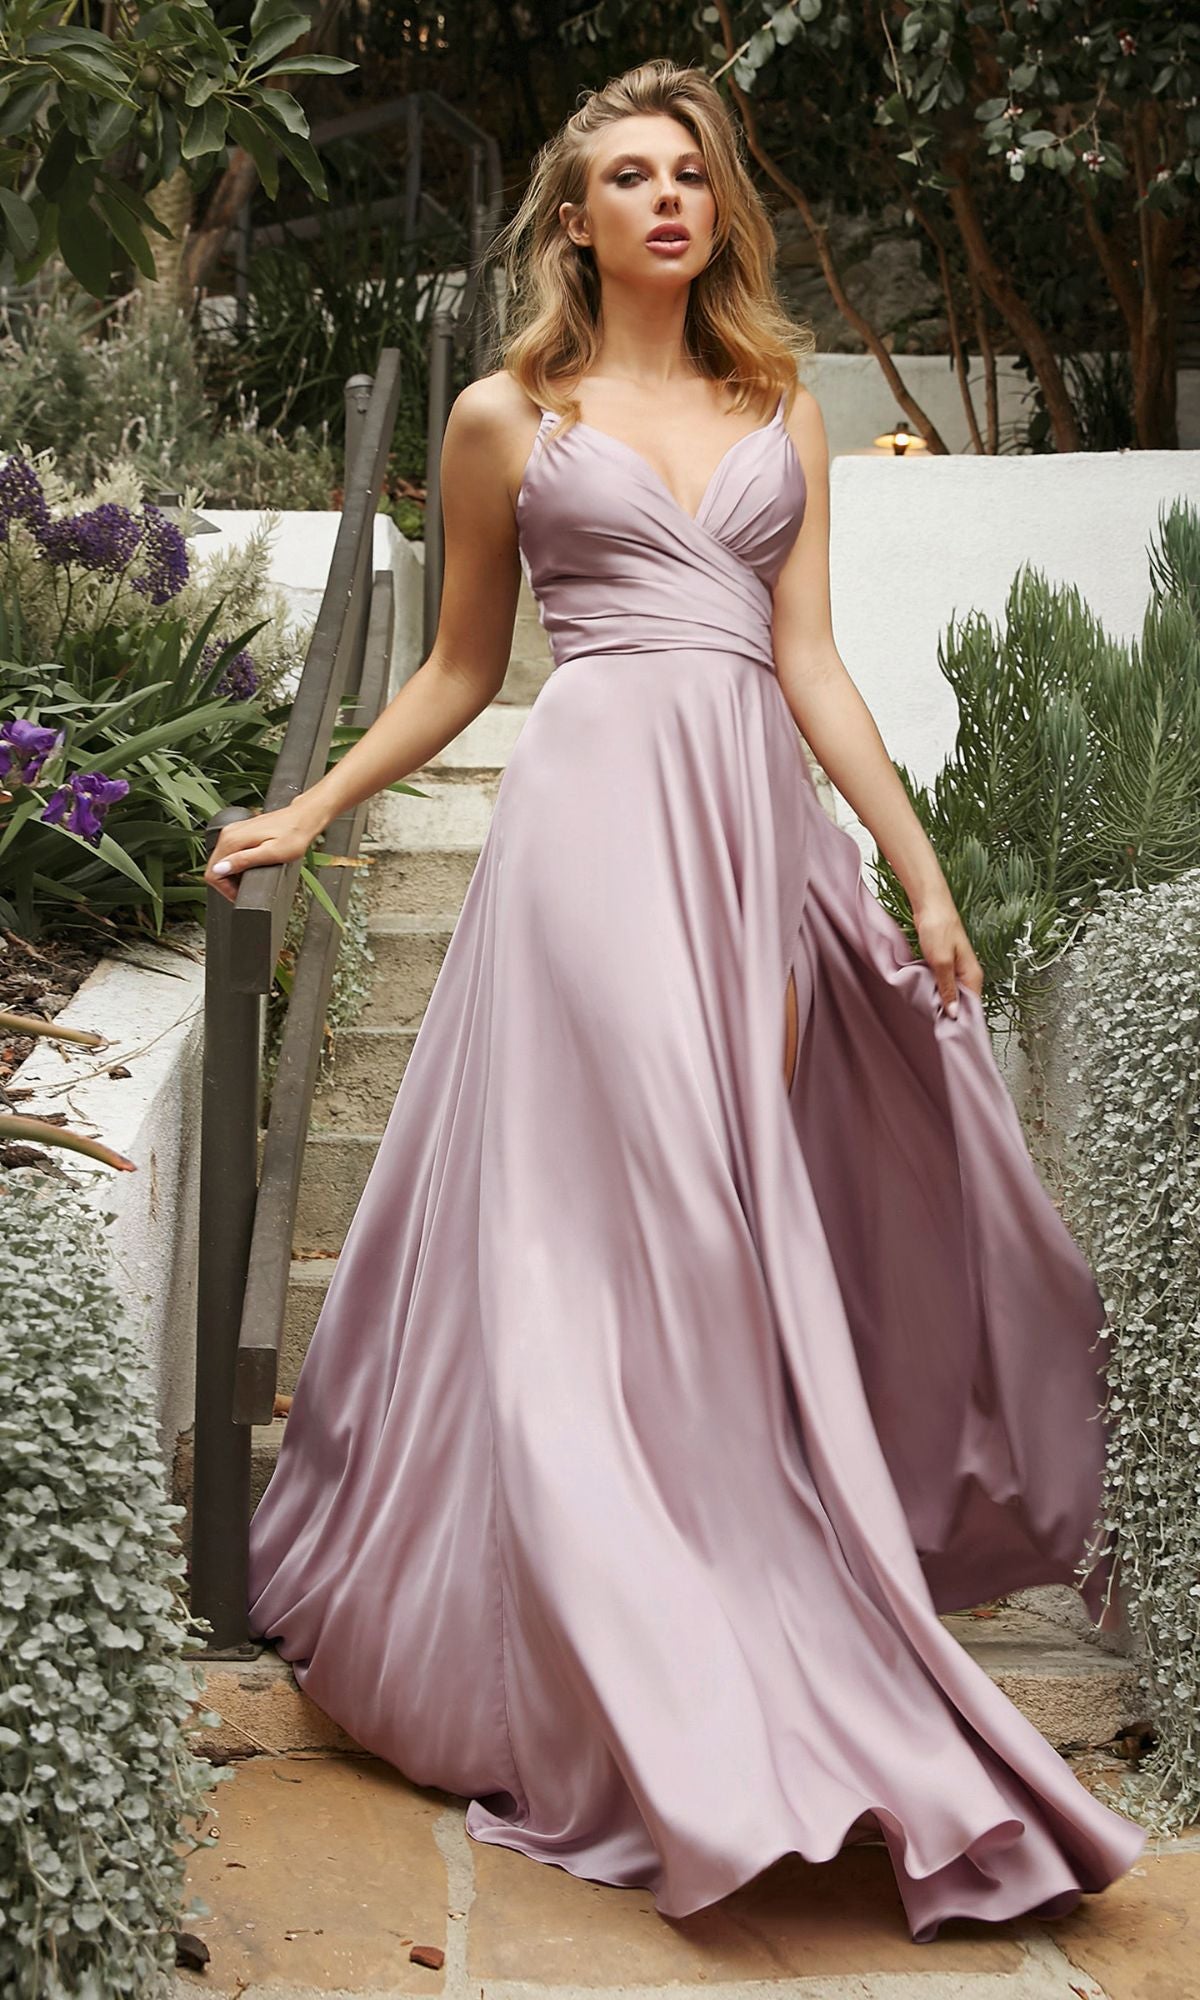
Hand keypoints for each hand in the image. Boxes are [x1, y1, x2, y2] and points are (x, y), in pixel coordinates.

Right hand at [204, 801, 325, 905]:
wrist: (304, 819)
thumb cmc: (293, 835)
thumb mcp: (270, 854)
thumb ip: (243, 861)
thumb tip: (220, 869)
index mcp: (232, 839)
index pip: (212, 871)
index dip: (225, 889)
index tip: (240, 894)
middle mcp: (229, 833)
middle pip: (215, 867)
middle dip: (228, 883)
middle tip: (248, 888)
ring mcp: (234, 831)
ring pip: (222, 861)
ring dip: (234, 874)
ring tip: (253, 877)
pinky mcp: (241, 832)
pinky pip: (231, 854)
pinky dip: (239, 865)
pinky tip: (254, 866)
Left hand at [913, 892, 984, 1018]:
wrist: (930, 905)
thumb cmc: (938, 928)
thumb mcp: (941, 962)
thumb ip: (947, 989)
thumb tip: (954, 1013)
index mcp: (972, 975)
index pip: (972, 1006)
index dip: (962, 1021)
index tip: (951, 1034)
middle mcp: (968, 974)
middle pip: (962, 1003)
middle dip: (950, 1014)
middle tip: (937, 1027)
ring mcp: (957, 970)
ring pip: (952, 994)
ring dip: (942, 1003)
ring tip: (931, 1015)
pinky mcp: (946, 965)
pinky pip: (944, 985)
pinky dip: (937, 992)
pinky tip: (927, 998)